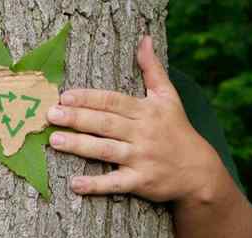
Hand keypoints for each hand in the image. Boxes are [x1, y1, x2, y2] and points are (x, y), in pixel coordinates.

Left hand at [47, 36, 224, 203]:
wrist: (200, 171)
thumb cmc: (178, 130)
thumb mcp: (169, 97)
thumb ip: (153, 69)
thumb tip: (144, 39)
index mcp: (146, 111)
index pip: (112, 101)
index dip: (88, 98)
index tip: (65, 96)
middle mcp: (142, 133)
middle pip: (105, 123)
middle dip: (77, 117)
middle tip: (51, 114)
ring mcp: (141, 158)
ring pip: (105, 150)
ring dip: (79, 146)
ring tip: (54, 141)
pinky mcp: (141, 182)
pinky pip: (115, 183)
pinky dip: (95, 185)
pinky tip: (74, 185)